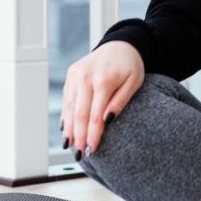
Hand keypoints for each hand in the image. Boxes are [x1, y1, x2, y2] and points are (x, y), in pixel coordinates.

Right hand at [61, 40, 145, 160]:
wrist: (120, 45)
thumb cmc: (130, 66)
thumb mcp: (134, 83)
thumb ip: (120, 101)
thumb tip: (107, 120)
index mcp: (103, 80)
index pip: (95, 115)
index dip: (93, 135)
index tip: (93, 150)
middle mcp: (85, 77)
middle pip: (79, 114)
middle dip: (79, 137)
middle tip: (80, 155)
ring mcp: (75, 75)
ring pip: (70, 108)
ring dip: (70, 129)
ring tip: (71, 147)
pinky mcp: (71, 75)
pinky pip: (67, 99)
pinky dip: (66, 116)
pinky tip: (67, 130)